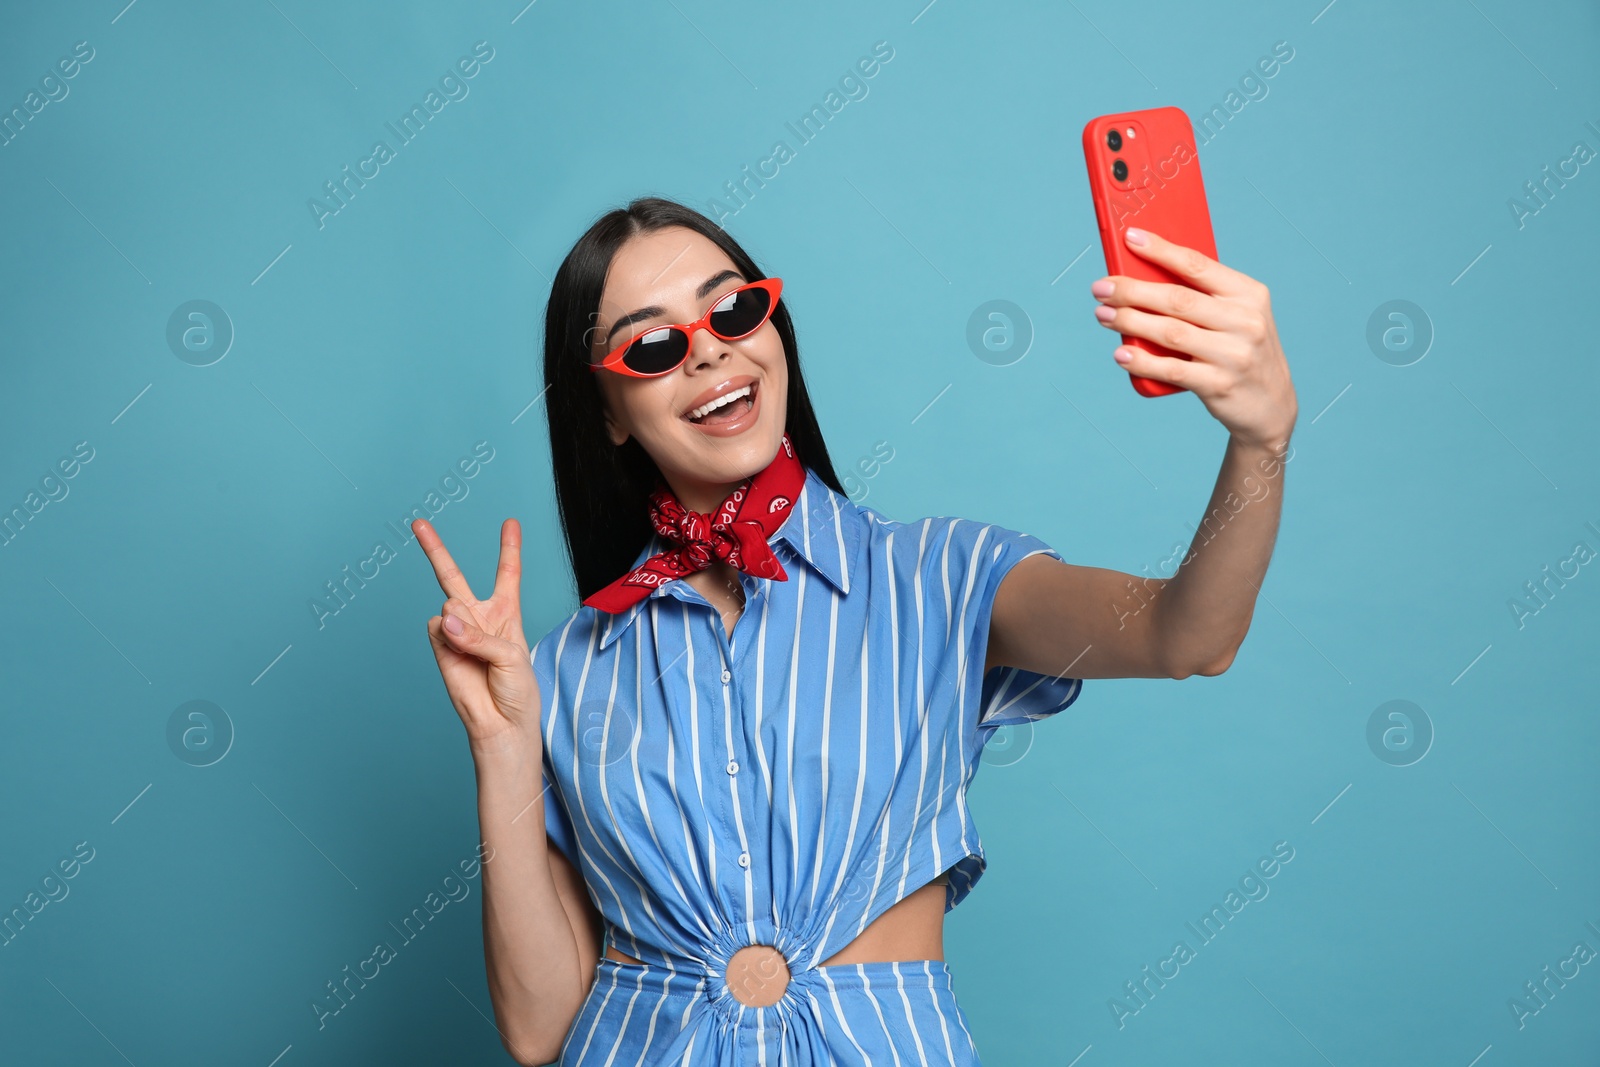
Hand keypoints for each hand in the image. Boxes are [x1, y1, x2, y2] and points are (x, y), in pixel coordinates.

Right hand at [415, 517, 539, 753]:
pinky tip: (459, 651)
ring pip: (449, 601)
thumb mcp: (511, 655)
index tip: (510, 521)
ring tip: (475, 647)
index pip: (507, 573)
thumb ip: (479, 634)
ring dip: (462, 618)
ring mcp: (456, 630)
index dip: (509, 547)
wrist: (501, 723)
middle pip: (453, 576)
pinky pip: (438, 626)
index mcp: (505, 613)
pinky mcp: (439, 646)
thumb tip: (443, 617)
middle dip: (434, 549)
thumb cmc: (517, 690)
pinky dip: (450, 635)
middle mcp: (478, 617)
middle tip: (417, 523)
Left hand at [1091, 226, 1297, 449]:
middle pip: (1177, 299)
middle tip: (1101, 288)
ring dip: (1130, 322)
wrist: (1271, 405)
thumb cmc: (1240, 350)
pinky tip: (1121, 353)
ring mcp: (1234, 354)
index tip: (1130, 238)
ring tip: (1103, 314)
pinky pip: (1172, 370)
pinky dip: (1142, 361)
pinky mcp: (1219, 385)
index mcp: (1248, 294)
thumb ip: (1202, 298)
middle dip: (1132, 291)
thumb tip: (1142, 277)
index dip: (1161, 250)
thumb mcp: (1236, 316)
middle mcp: (1245, 321)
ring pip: (1171, 332)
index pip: (1198, 265)